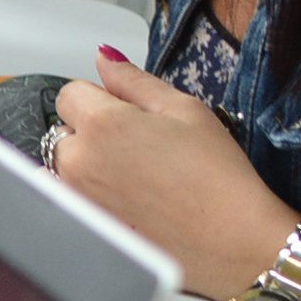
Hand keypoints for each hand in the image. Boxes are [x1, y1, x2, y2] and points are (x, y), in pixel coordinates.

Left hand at [49, 48, 299, 300]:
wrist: (236, 243)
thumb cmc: (218, 179)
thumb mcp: (184, 110)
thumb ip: (134, 80)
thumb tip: (104, 57)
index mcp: (101, 123)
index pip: (70, 93)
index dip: (101, 100)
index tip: (129, 115)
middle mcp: (78, 160)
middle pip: (65, 129)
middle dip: (92, 132)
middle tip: (142, 149)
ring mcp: (76, 196)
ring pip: (65, 164)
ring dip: (88, 163)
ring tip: (139, 178)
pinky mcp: (84, 225)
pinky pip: (72, 196)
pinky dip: (91, 194)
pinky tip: (131, 202)